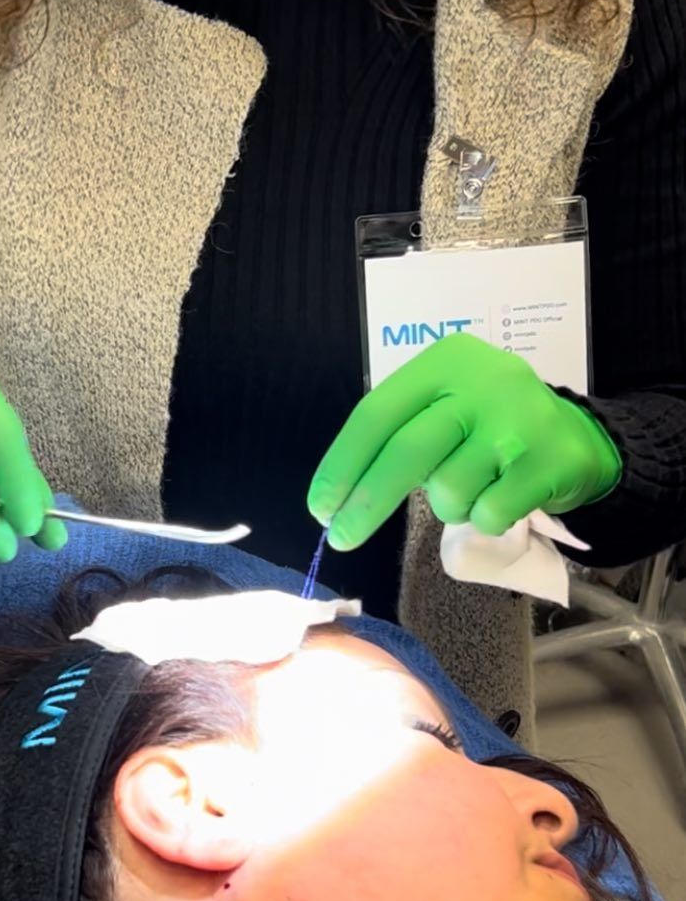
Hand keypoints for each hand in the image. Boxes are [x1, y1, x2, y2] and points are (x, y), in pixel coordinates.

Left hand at [307, 334, 620, 549]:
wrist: (580, 438)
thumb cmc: (493, 425)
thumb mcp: (448, 405)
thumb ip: (401, 433)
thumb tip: (339, 497)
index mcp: (446, 361)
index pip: (377, 413)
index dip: (342, 464)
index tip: (320, 506)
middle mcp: (483, 383)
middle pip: (406, 452)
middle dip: (366, 503)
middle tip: (340, 539)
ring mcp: (518, 423)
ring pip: (448, 491)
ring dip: (448, 507)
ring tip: (473, 488)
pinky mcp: (545, 464)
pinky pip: (488, 513)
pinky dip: (485, 519)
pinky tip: (502, 497)